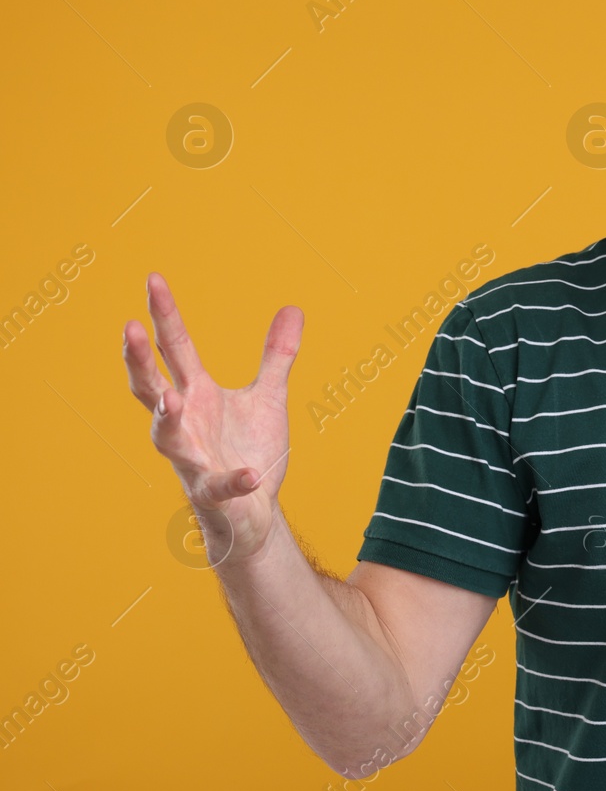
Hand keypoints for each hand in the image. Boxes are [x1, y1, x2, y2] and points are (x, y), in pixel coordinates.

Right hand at [124, 272, 302, 565]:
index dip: (164, 315)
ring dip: (166, 419)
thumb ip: (277, 355)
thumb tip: (293, 307)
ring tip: (169, 399)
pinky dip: (234, 480)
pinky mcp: (214, 494)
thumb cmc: (250, 450)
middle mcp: (186, 424)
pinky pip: (220, 487)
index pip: (174, 349)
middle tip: (128, 329)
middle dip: (139, 361)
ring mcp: (195, 460)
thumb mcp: (268, 397)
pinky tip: (251, 474)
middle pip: (151, 388)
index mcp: (197, 395)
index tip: (154, 279)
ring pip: (167, 438)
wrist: (254, 512)